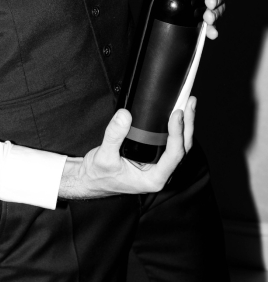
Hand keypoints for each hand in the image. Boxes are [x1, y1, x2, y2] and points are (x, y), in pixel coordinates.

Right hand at [58, 97, 195, 198]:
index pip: (174, 156)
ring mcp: (158, 165)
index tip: (176, 114)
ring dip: (185, 123)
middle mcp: (160, 173)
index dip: (177, 134)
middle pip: (183, 148)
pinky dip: (175, 126)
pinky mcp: (153, 156)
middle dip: (187, 124)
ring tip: (188, 102)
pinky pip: (170, 142)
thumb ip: (114, 135)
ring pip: (179, 144)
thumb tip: (124, 115)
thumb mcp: (104, 156)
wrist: (91, 180)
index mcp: (153, 179)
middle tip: (189, 102)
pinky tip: (177, 113)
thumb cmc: (99, 174)